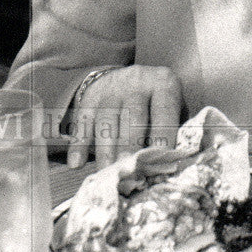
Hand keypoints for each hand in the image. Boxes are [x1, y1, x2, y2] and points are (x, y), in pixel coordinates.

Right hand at [67, 66, 183, 168]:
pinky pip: (83, 121)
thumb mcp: (173, 107)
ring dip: (106, 150)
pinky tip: (77, 164)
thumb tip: (170, 163)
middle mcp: (138, 81)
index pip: (164, 111)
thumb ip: (174, 130)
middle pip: (133, 116)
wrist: (131, 78)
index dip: (162, 136)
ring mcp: (112, 87)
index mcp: (163, 83)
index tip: (159, 159)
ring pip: (107, 121)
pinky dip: (79, 144)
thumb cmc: (158, 103)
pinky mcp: (91, 96)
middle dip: (130, 146)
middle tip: (129, 171)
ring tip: (106, 173)